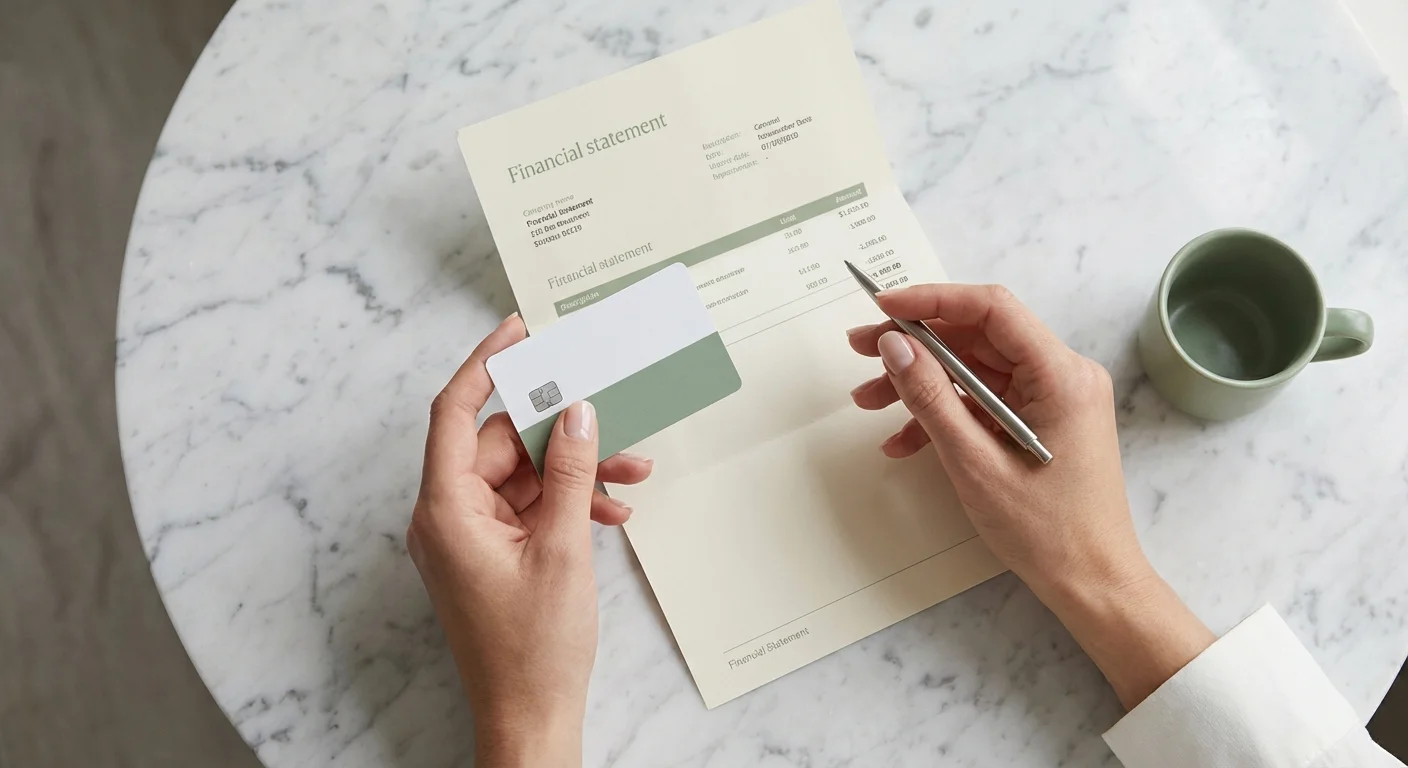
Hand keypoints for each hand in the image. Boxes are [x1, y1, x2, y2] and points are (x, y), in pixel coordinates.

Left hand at [406, 314, 651, 765]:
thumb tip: (579, 412)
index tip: (519, 330)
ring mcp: (470, 535)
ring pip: (523, 473)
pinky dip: (569, 501)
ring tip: (633, 470)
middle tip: (612, 408)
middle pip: (500, 442)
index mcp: (446, 510)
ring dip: (576, 469)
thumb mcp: (563, 548)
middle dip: (562, 429)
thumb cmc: (533, 650)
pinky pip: (530, 505)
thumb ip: (571, 472)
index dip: (486, 364)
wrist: (530, 716)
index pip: (454, 412)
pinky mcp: (493, 552)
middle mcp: (448, 516)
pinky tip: (614, 509)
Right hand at [847, 284, 1212, 707]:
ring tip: (868, 400)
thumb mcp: (975, 464)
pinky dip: (943, 413)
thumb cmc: (1048, 532)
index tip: (883, 306)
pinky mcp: (1040, 420)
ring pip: (974, 369)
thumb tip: (895, 346)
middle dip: (915, 343)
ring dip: (921, 382)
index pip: (991, 310)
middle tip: (861, 349)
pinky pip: (983, 400)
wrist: (1093, 583)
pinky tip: (902, 440)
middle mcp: (1063, 376)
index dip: (932, 300)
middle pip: (977, 336)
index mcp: (1061, 376)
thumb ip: (931, 398)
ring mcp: (1053, 398)